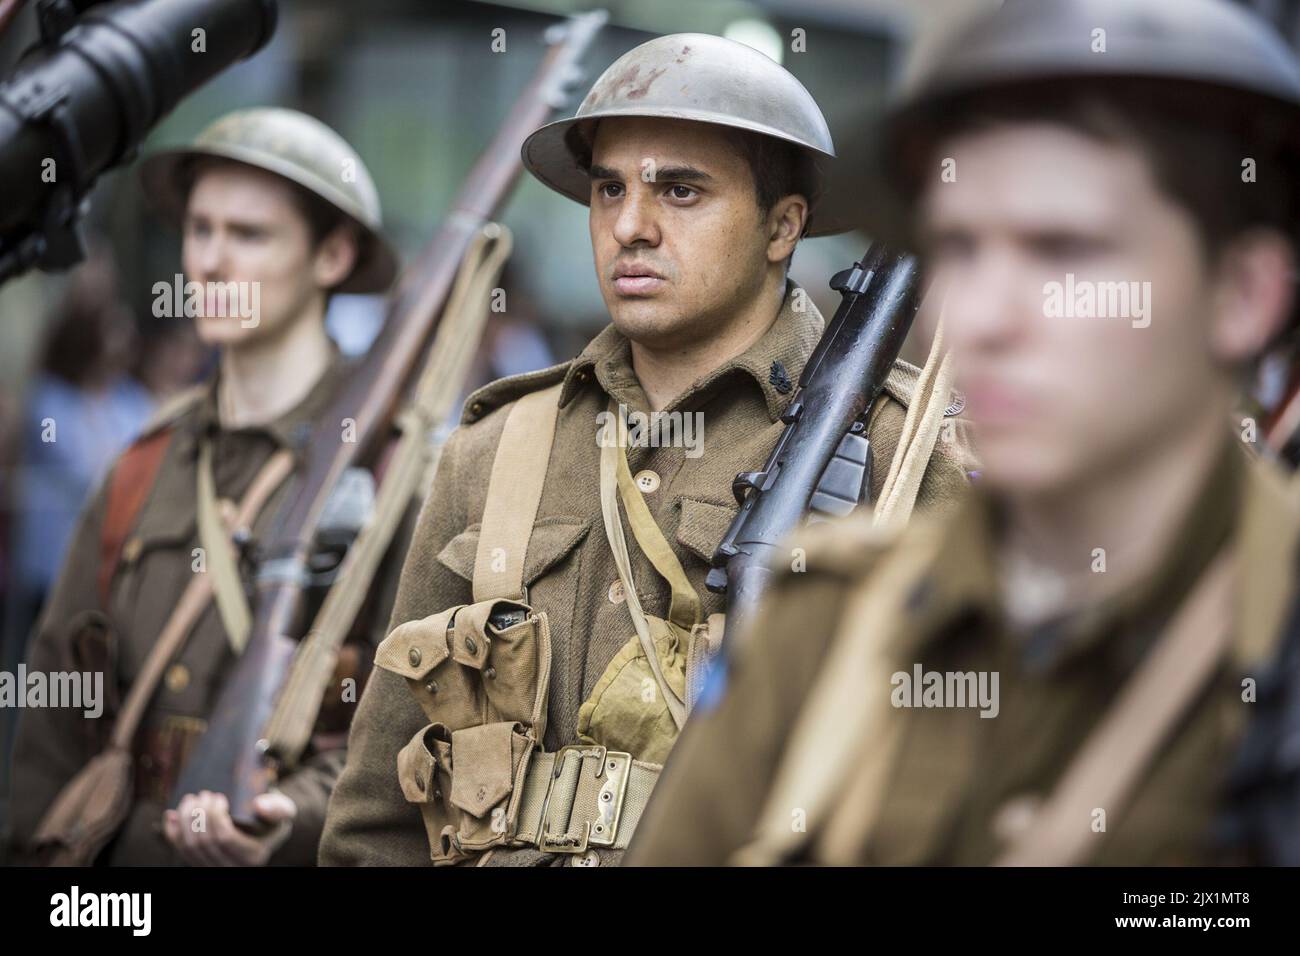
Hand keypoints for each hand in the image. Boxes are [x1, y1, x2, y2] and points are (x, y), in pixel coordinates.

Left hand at [163, 790, 294, 865]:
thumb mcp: (285, 811)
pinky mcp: (201, 863)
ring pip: (189, 847)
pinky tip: (172, 815)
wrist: (265, 831)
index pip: (224, 837)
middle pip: (204, 842)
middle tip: (204, 794)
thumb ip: (278, 807)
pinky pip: (181, 852)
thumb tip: (259, 805)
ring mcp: (214, 867)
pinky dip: (173, 832)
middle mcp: (232, 867)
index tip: (219, 797)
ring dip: (185, 820)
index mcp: (253, 856)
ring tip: (191, 799)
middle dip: (199, 814)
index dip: (215, 816)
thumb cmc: (273, 818)